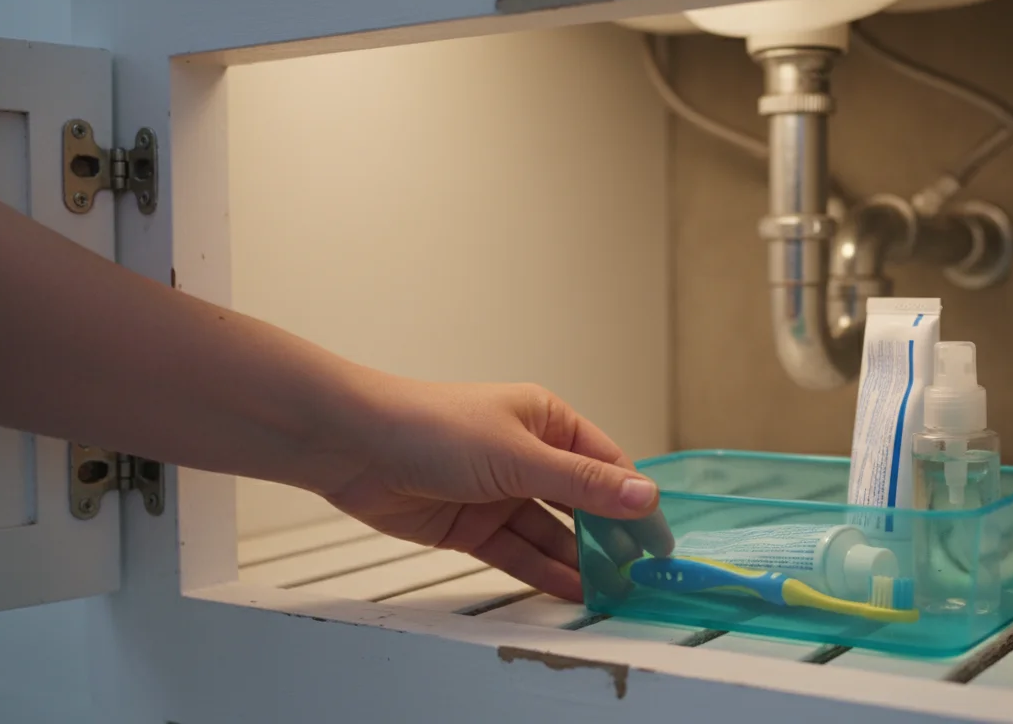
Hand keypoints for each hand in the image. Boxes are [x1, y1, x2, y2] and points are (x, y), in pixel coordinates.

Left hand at [315, 380, 672, 601]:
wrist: (352, 445)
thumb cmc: (435, 428)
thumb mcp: (520, 456)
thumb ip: (583, 484)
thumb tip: (646, 496)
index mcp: (547, 420)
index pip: (605, 464)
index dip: (635, 501)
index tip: (659, 541)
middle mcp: (527, 455)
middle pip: (580, 503)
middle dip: (609, 537)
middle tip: (639, 575)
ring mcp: (499, 492)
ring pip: (551, 533)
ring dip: (578, 560)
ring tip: (611, 593)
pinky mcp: (471, 526)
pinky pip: (518, 552)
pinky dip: (543, 572)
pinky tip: (572, 591)